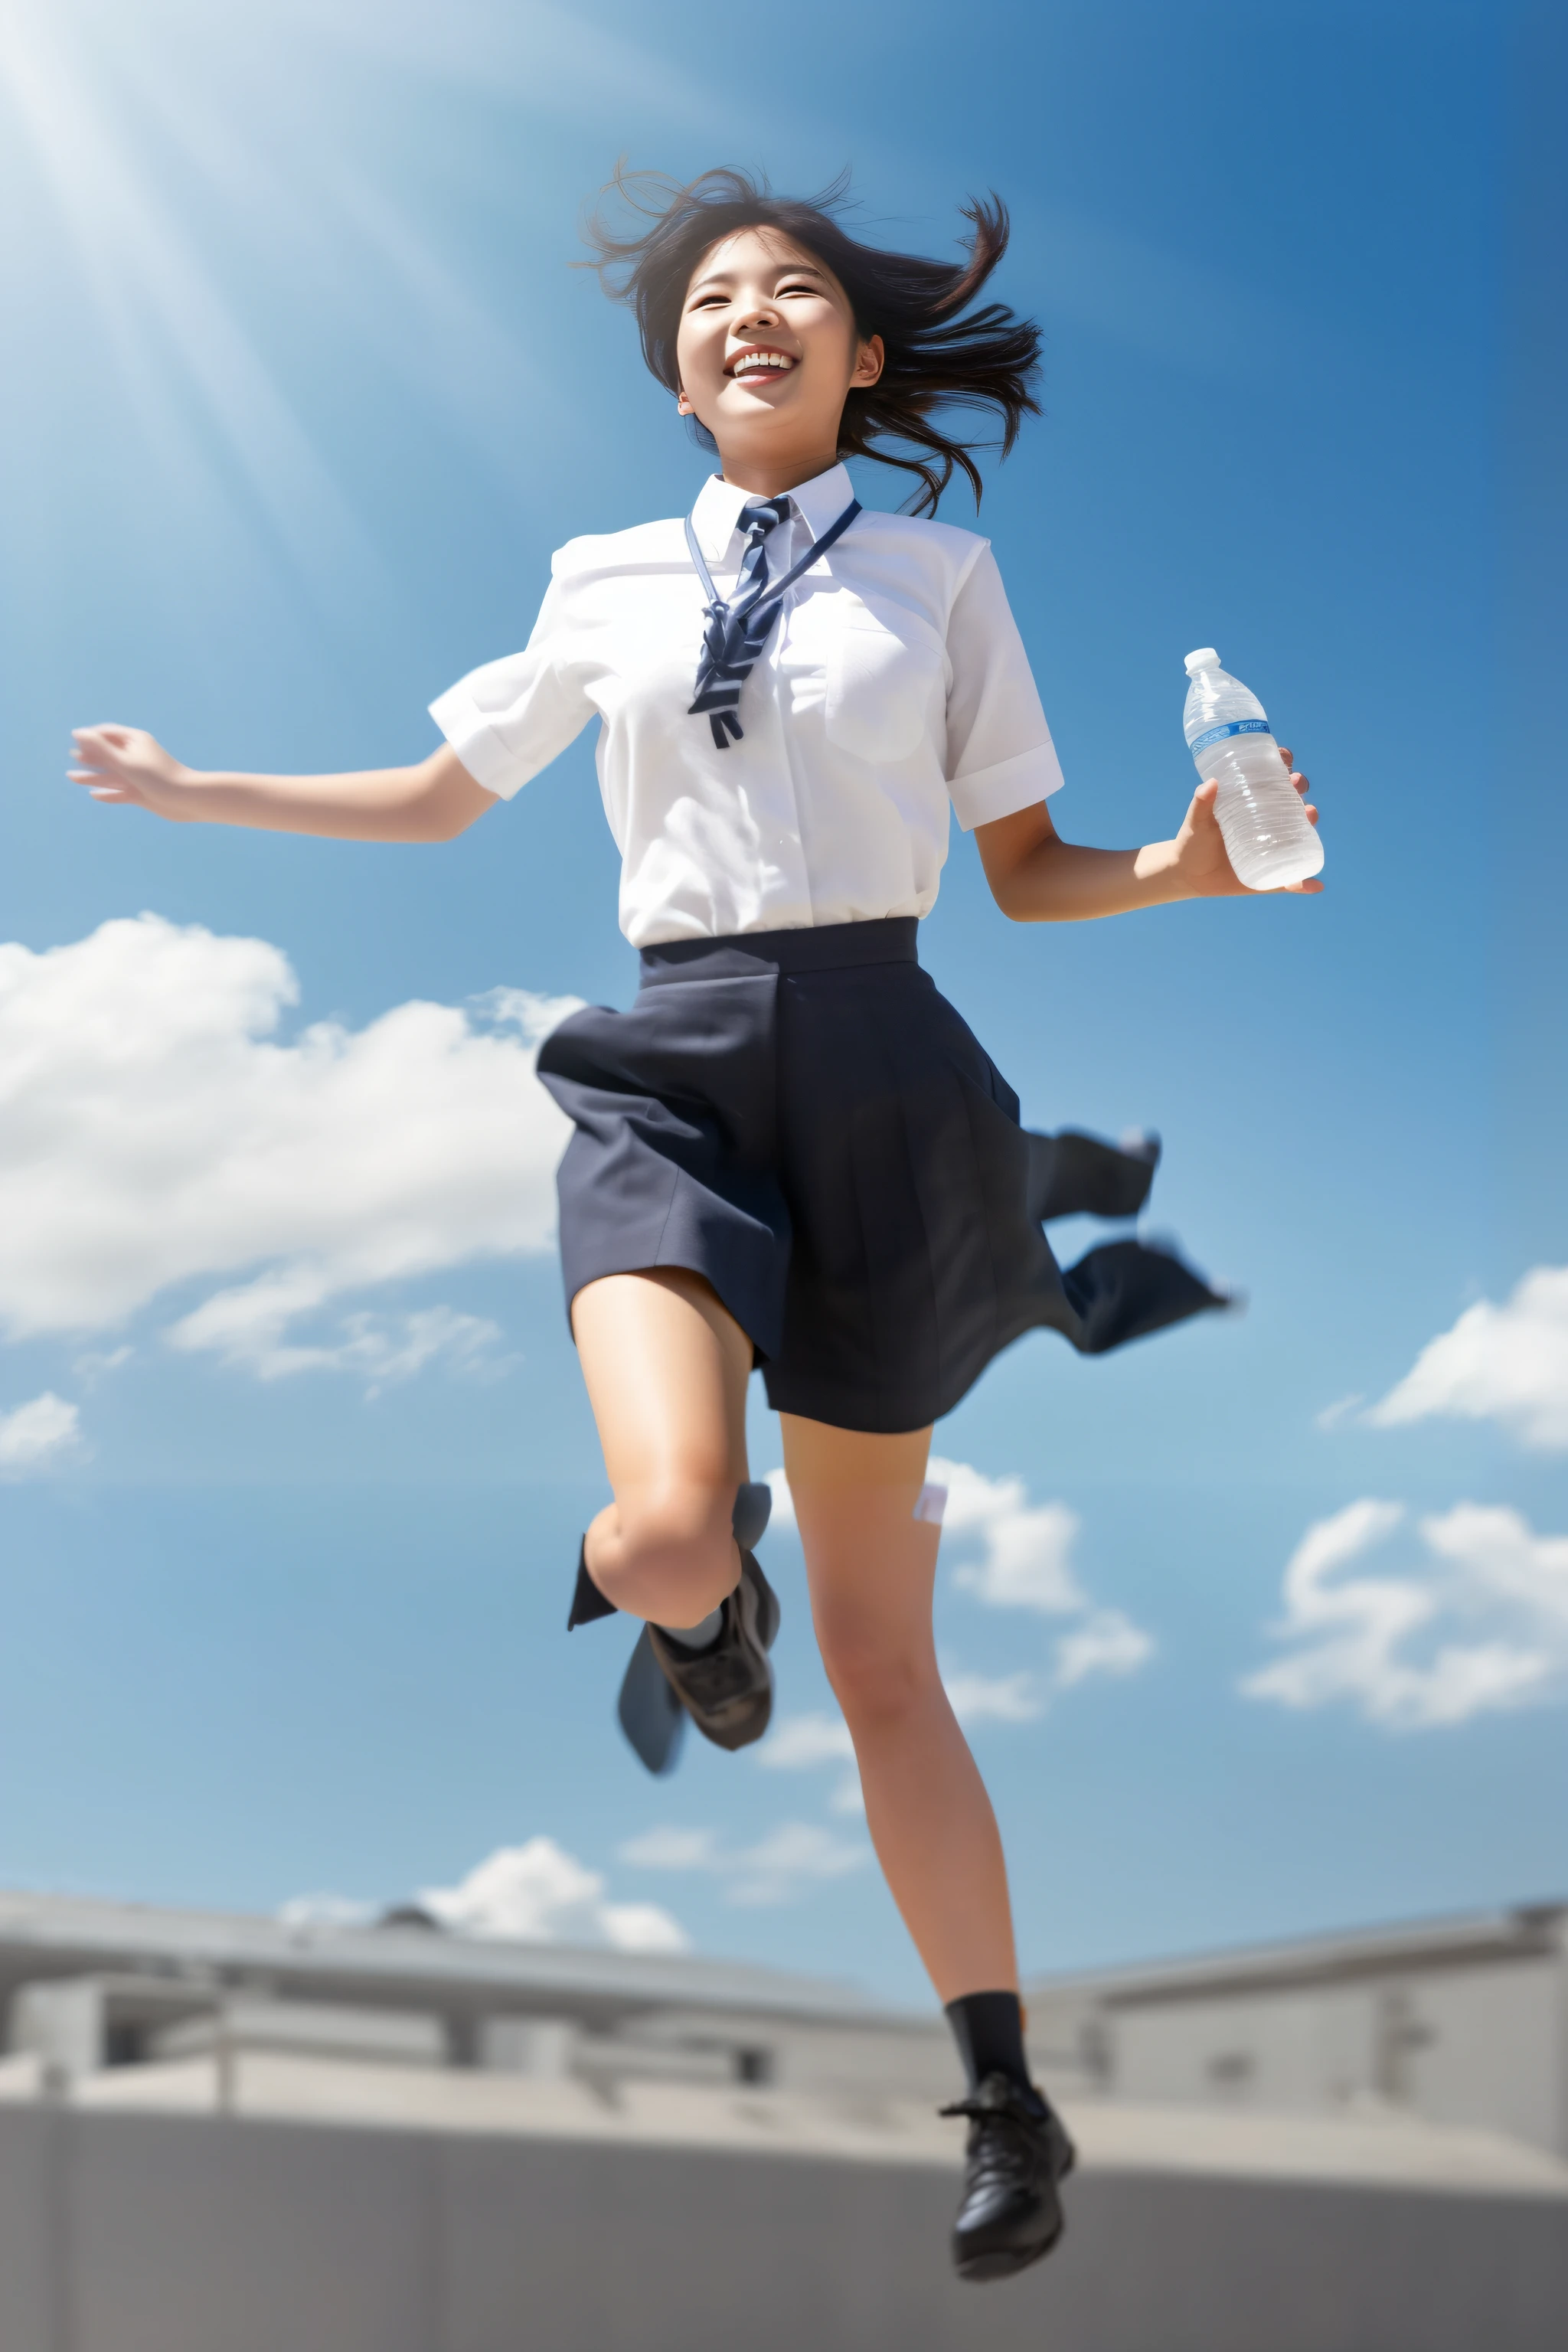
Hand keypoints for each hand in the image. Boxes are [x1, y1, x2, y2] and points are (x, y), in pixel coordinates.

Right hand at [68, 726, 196, 819]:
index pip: (108, 733)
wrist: (187, 799)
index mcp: (135, 741)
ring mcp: (139, 776)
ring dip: (92, 776)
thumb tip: (78, 733)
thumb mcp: (125, 760)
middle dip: (90, 755)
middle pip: (109, 754)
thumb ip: (101, 748)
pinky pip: (120, 792)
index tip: (75, 739)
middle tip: (72, 756)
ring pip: (111, 774)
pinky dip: (108, 794)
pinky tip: (94, 795)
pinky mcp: (143, 794)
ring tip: (71, 777)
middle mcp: (137, 756)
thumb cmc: (157, 776)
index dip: (91, 735)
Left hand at [1172, 745, 1320, 896]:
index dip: (1284, 767)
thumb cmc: (1193, 842)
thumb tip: (1211, 782)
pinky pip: (1291, 879)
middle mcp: (1267, 821)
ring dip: (1310, 821)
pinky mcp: (1269, 874)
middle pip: (1291, 799)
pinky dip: (1305, 884)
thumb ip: (1200, 804)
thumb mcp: (1195, 822)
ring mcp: (1272, 846)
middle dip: (1299, 788)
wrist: (1187, 875)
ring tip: (1309, 814)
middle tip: (1295, 785)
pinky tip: (1315, 885)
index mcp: (1251, 803)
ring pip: (1299, 832)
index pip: (1273, 779)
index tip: (1286, 760)